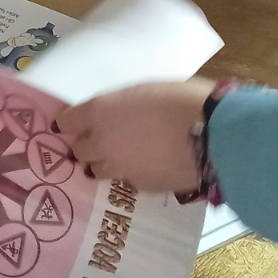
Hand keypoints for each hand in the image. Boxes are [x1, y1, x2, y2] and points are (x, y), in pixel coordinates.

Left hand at [54, 79, 216, 194]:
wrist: (212, 135)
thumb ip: (121, 105)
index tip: (73, 122)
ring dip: (104, 163)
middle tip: (103, 139)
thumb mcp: (143, 90)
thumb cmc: (180, 99)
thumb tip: (117, 113)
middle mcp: (102, 142)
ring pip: (97, 170)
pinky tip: (146, 166)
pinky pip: (125, 181)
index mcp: (99, 111)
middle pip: (78, 150)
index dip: (69, 123)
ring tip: (122, 156)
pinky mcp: (140, 187)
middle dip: (86, 145)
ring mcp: (119, 168)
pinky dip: (130, 174)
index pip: (65, 122)